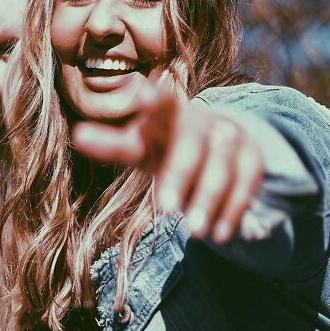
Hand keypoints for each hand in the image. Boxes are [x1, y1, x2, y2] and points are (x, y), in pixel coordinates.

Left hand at [71, 82, 263, 243]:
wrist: (217, 141)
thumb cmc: (165, 145)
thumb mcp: (139, 146)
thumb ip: (111, 144)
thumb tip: (77, 135)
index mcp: (169, 116)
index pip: (162, 106)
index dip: (155, 102)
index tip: (145, 95)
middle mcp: (201, 123)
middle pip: (190, 146)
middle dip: (180, 175)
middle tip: (167, 208)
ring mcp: (230, 139)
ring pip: (222, 168)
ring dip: (208, 200)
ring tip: (194, 232)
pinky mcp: (252, 158)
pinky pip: (246, 184)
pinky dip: (233, 210)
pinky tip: (221, 234)